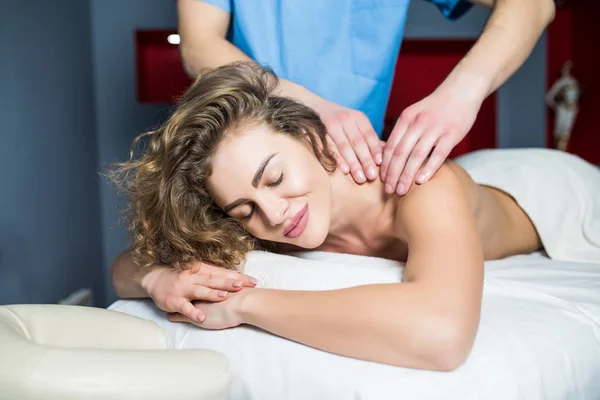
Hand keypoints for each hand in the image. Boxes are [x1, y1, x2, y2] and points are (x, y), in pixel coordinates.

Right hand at [141, 261, 257, 322]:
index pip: (222, 273)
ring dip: (212, 294)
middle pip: (214, 280)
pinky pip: (185, 307)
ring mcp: (183, 289)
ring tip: (225, 297)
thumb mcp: (197, 272)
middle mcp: (193, 277)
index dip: (237, 276)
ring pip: (200, 291)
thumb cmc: (181, 276)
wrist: (154, 278)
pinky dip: (194, 312)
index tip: (253, 281)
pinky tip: (202, 317)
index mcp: (201, 270)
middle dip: (229, 283)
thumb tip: (236, 277)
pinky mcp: (175, 301)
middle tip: (244, 285)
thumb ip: (214, 275)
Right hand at [316, 99, 382, 183]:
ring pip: (344, 146)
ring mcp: (331, 125)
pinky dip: (338, 159)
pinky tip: (345, 170)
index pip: (369, 134)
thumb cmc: (340, 121)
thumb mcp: (356, 124)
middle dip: (365, 160)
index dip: (375, 149)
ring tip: (360, 178)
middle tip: (372, 176)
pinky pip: (330, 148)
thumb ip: (369, 138)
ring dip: (353, 163)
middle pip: (358, 142)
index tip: (380, 163)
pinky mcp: (319, 132)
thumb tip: (387, 154)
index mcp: (358, 118)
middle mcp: (346, 119)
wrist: (313, 107)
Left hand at [381, 81, 484, 194]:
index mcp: (406, 118)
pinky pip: (438, 154)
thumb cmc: (436, 107)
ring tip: (401, 190)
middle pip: (400, 153)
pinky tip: (421, 182)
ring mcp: (435, 128)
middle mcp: (418, 123)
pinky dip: (428, 169)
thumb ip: (403, 131)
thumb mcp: (414, 113)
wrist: (462, 90)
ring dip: (407, 176)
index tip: (381, 180)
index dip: (384, 165)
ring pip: (416, 156)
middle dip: (392, 174)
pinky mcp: (452, 134)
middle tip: (388, 191)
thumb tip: (389, 155)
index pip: (390, 146)